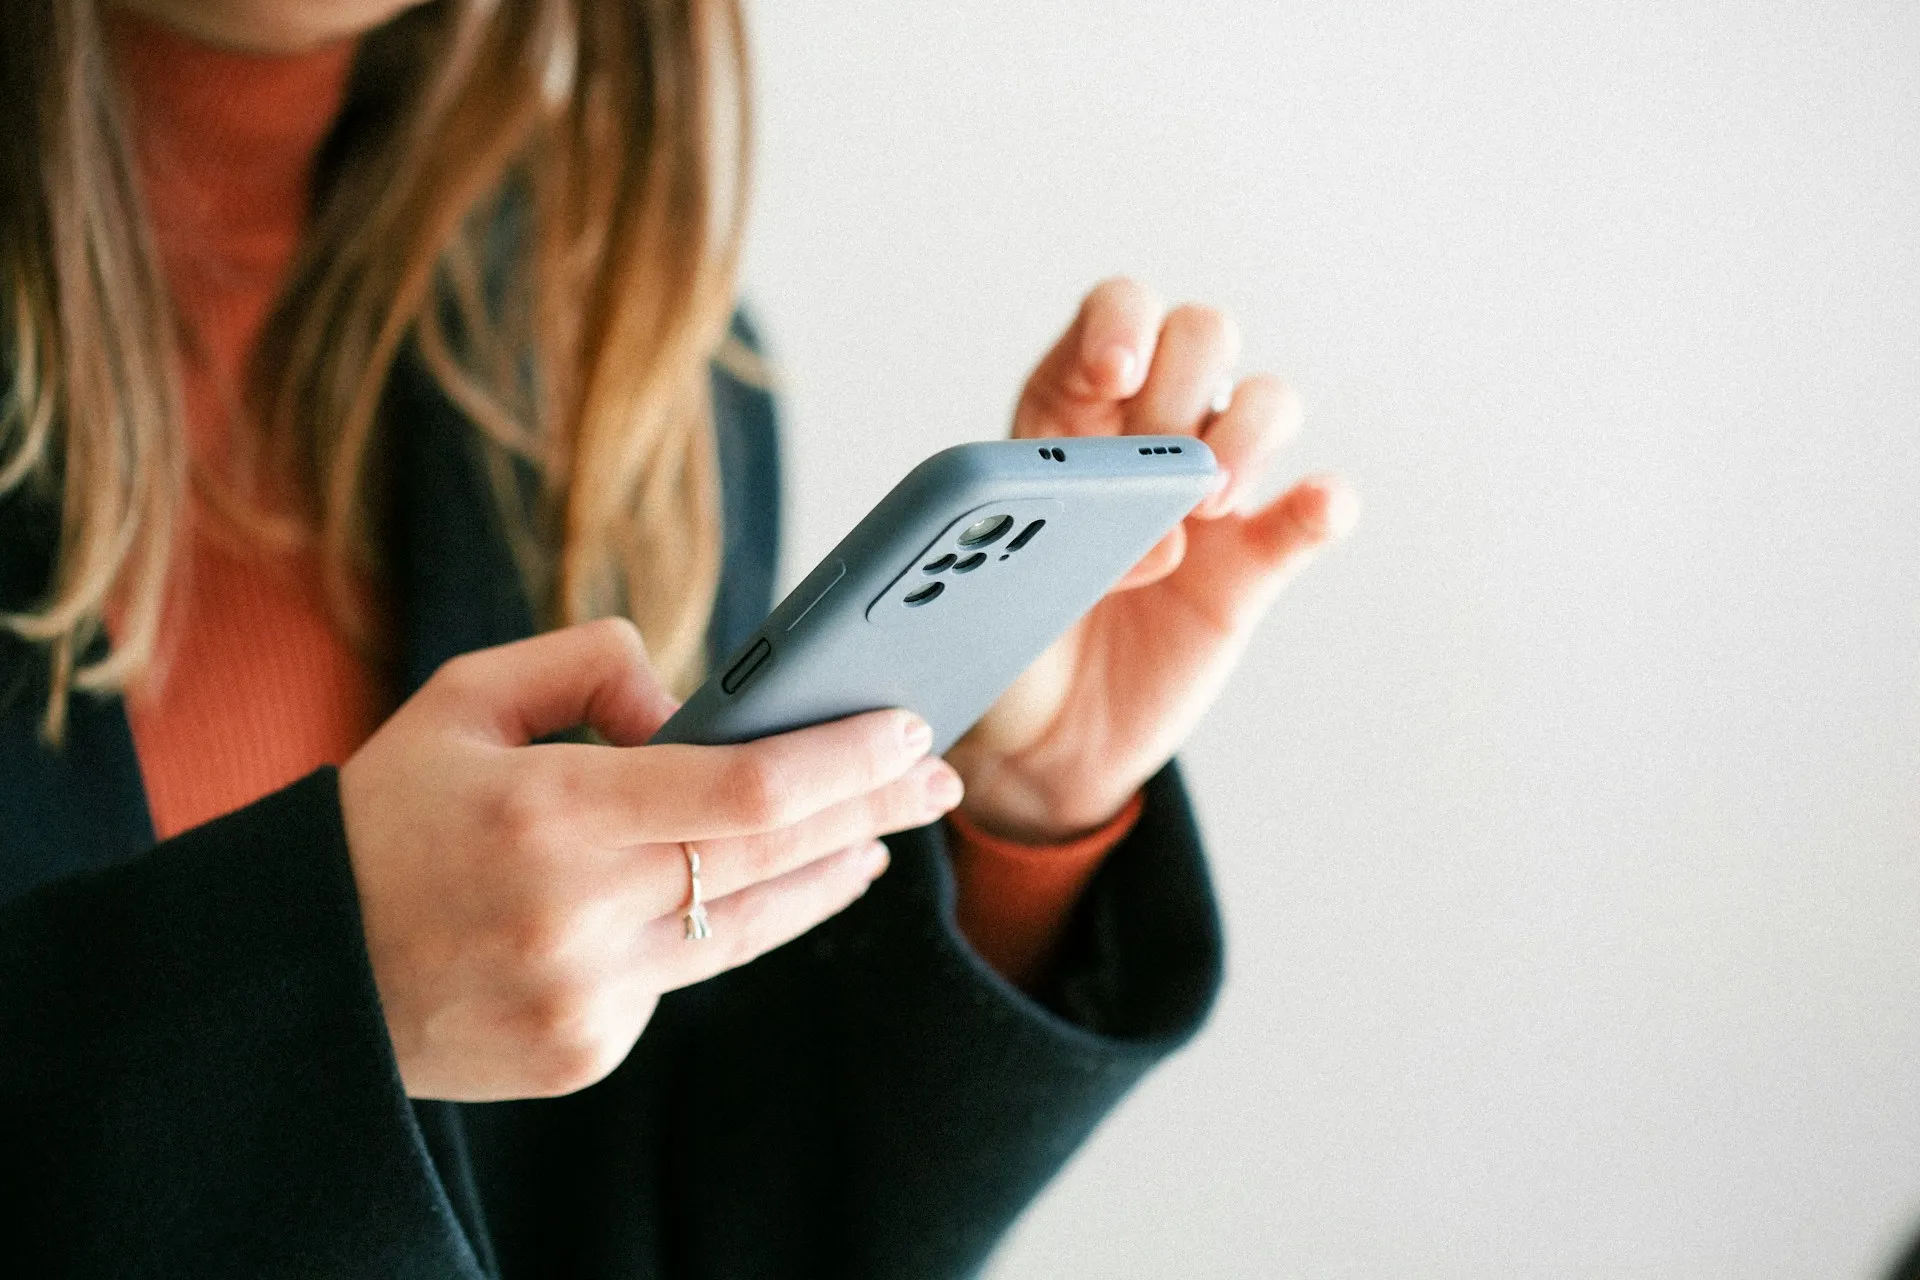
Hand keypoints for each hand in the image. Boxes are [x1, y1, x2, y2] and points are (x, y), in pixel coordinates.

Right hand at [338, 619, 963, 1100]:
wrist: (298, 974)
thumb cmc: (387, 815)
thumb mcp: (466, 696)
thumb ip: (592, 668)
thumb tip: (698, 709)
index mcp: (546, 811)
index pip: (750, 788)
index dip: (848, 758)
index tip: (912, 727)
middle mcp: (576, 914)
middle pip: (780, 858)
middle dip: (874, 810)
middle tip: (938, 778)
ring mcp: (587, 998)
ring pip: (753, 927)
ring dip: (829, 875)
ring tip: (877, 837)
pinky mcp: (587, 1051)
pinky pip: (684, 973)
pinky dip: (715, 922)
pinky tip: (737, 890)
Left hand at [946, 279, 1356, 842]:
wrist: (1041, 743)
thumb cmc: (1001, 645)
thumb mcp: (984, 589)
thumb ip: (1046, 544)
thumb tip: (1151, 536)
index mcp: (1067, 415)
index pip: (1113, 318)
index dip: (1122, 323)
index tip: (1116, 372)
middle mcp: (1147, 436)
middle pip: (1201, 336)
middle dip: (1185, 382)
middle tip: (1159, 462)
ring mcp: (1209, 493)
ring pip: (1267, 401)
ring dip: (1249, 432)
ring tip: (1207, 506)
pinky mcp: (1255, 560)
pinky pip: (1314, 510)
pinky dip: (1324, 501)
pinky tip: (1313, 509)